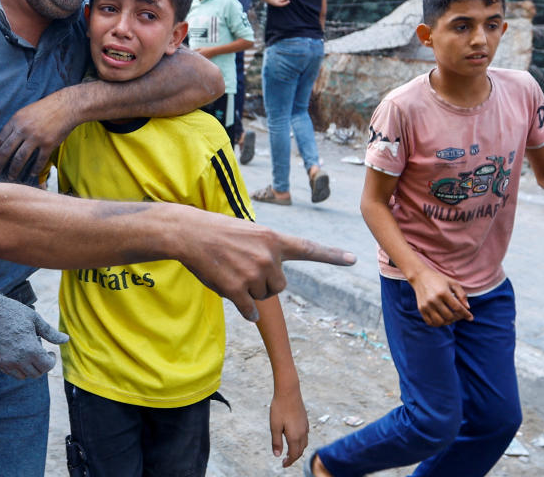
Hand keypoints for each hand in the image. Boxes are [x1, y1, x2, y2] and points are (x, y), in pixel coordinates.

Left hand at [0, 90, 74, 180]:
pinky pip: (39, 160)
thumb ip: (16, 124)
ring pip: (20, 158)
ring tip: (11, 176)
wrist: (66, 106)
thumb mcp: (25, 112)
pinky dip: (35, 169)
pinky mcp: (48, 144)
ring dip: (14, 170)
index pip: (0, 140)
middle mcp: (24, 129)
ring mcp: (36, 137)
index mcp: (16, 120)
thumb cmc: (45, 108)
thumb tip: (7, 139)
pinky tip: (32, 173)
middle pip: (6, 151)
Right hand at [0, 289, 69, 379]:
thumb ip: (50, 332)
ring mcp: (7, 363)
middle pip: (37, 373)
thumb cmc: (12, 312)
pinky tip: (19, 355)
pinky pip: (13, 373)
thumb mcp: (35, 319)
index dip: (52, 360)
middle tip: (42, 352)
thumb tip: (66, 339)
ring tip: (30, 352)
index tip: (50, 352)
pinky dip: (19, 369)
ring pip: (25, 376)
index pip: (47, 366)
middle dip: (42, 364)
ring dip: (31, 368)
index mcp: (30, 349)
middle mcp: (18, 360)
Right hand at [178, 216, 355, 321]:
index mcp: (274, 239)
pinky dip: (244, 309)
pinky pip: (249, 310)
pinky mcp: (237, 289)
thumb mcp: (249, 233)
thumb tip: (270, 286)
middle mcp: (268, 256)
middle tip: (242, 268)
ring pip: (263, 297)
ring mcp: (253, 273)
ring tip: (230, 271)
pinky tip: (231, 293)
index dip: (332, 256)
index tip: (353, 260)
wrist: (189, 233)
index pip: (308, 249)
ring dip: (249, 292)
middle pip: (279, 286)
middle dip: (264, 283)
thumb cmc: (216, 232)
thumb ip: (266, 252)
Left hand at [270, 390, 307, 466]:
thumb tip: (277, 455)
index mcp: (295, 436)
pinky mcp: (305, 420)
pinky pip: (305, 436)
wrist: (289, 391)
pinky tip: (294, 438)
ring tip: (289, 451)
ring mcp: (305, 426)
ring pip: (304, 443)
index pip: (294, 455)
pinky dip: (300, 441)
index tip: (283, 465)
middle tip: (285, 460)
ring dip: (298, 450)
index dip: (289, 461)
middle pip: (300, 451)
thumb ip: (276, 442)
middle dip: (293, 457)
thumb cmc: (279, 408)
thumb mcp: (274, 426)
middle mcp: (303, 433)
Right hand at [410, 266, 472, 325]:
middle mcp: (433, 300)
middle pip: (449, 316)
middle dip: (457, 317)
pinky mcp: (421, 309)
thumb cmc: (439, 279)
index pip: (457, 308)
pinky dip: (438, 323)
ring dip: (448, 322)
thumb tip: (467, 308)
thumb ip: (462, 295)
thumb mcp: (453, 283)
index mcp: (443, 292)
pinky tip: (442, 318)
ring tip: (451, 317)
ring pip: (440, 322)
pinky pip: (430, 322)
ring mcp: (426, 305)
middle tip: (459, 314)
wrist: (420, 277)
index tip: (471, 318)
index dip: (466, 314)